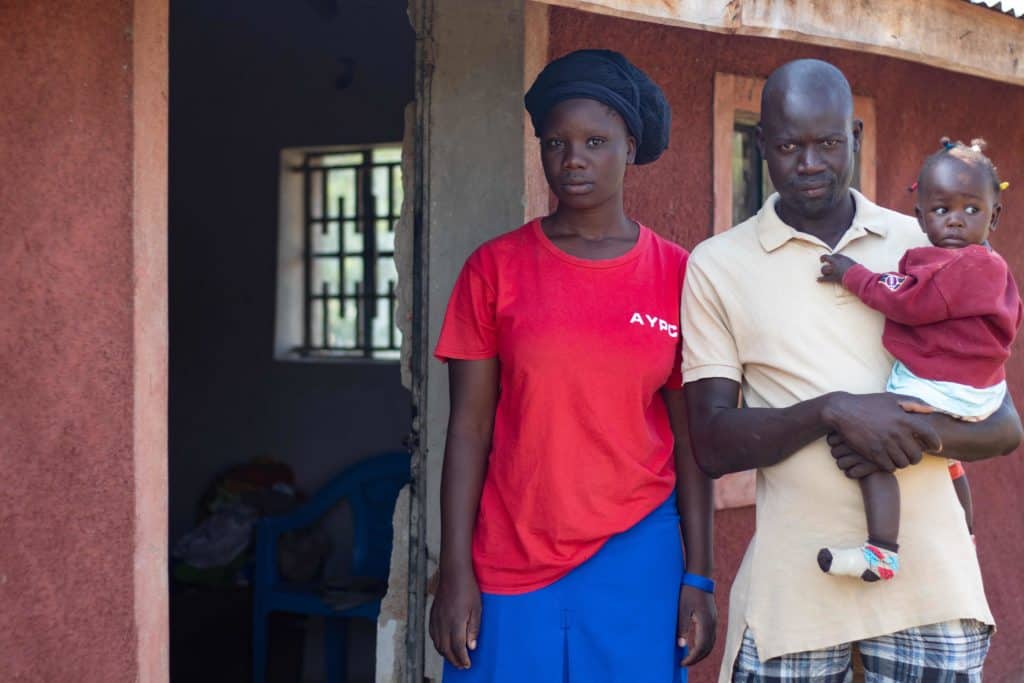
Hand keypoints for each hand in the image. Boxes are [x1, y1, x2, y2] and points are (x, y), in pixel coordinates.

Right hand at [429, 568, 481, 669]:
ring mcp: (436, 619)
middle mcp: (443, 623)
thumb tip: (471, 646)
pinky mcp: (432, 615)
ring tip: (454, 658)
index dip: (462, 659)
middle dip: (454, 660)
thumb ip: (473, 629)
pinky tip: (443, 645)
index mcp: (455, 622)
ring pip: (438, 643)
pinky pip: (432, 634)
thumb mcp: (477, 609)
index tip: (467, 665)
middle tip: (461, 666)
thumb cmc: (468, 589)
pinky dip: (438, 643)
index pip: (458, 647)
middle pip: (446, 649)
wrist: (453, 573)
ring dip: (445, 653)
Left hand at [677, 585, 716, 666]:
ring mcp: (714, 621)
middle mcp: (712, 624)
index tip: (682, 663)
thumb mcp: (682, 609)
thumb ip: (682, 627)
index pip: (700, 648)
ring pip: (710, 644)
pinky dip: (704, 645)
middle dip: (696, 658)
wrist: (699, 578)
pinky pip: (711, 637)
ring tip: (689, 657)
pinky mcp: (713, 618)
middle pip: (707, 649)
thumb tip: (681, 645)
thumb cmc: (688, 592)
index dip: (692, 658)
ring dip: (701, 653)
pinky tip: (696, 645)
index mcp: (705, 623)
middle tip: (684, 663)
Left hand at [818, 253, 856, 283]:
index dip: (832, 257)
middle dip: (823, 258)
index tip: (832, 259)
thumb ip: (848, 263)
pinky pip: (825, 278)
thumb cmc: (858, 271)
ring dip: (824, 271)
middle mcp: (837, 262)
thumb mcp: (853, 263)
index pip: (835, 255)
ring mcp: (834, 270)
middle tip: (822, 261)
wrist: (859, 277)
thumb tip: (847, 265)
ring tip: (825, 273)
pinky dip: (821, 279)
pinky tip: (818, 280)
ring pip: (824, 268)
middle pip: (826, 258)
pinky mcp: (833, 277)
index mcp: (843, 258)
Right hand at [822, 392, 941, 472]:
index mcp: (905, 419)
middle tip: (910, 454)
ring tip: (898, 457)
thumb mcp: (891, 398)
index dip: (935, 443)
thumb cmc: (868, 403)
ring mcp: (885, 444)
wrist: (843, 411)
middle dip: (915, 457)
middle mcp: (897, 433)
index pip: (930, 435)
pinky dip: (890, 466)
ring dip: (902, 462)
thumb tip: (932, 409)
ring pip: (903, 463)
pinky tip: (886, 460)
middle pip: (917, 455)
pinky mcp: (873, 453)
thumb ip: (914, 403)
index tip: (935, 447)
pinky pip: (890, 467)